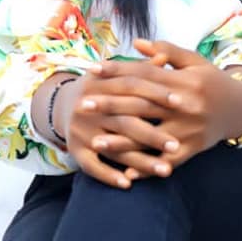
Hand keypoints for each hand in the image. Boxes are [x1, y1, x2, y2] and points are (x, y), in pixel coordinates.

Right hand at [59, 51, 182, 189]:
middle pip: (126, 122)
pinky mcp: (75, 150)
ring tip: (165, 171)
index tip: (181, 104)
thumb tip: (165, 57)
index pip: (132, 88)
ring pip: (114, 148)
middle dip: (153, 135)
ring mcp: (81, 130)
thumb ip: (140, 68)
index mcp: (100, 84)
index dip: (157, 95)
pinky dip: (109, 176)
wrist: (60, 104)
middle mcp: (89, 108)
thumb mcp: (114, 74)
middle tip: (178, 145)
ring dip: (140, 162)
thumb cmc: (99, 88)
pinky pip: (92, 166)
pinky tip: (129, 184)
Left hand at [88, 38, 241, 179]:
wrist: (241, 108)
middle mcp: (185, 104)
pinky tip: (126, 173)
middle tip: (83, 105)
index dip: (117, 70)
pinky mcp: (194, 148)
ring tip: (95, 143)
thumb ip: (167, 50)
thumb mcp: (194, 61)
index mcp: (183, 80)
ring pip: (151, 136)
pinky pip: (168, 161)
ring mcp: (189, 129)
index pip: (144, 73)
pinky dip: (148, 168)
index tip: (92, 70)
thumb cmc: (212, 81)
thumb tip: (136, 42)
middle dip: (110, 105)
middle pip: (142, 104)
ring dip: (122, 142)